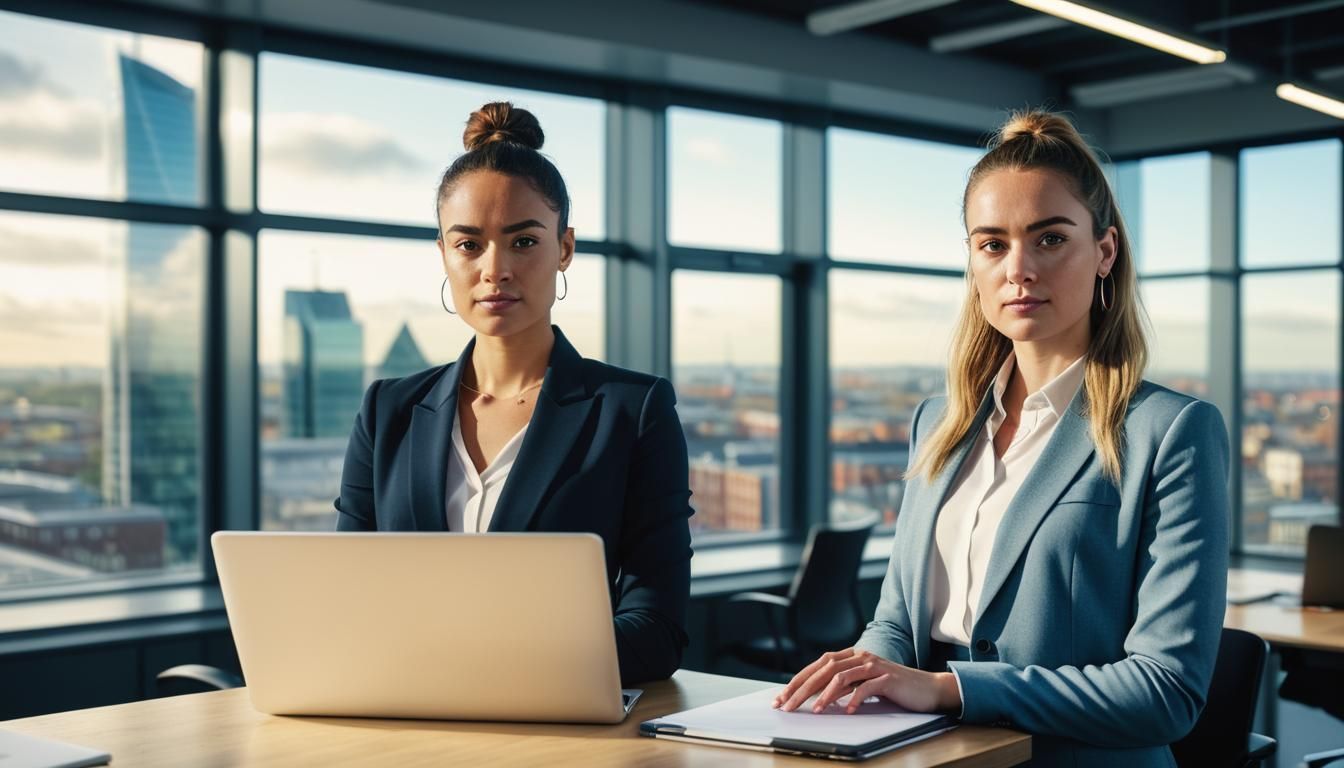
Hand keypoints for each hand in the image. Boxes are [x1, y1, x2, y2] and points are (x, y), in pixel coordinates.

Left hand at [771, 648, 960, 714]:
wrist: (927, 689)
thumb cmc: (893, 688)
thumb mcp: (862, 684)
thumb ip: (843, 685)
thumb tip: (816, 696)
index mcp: (852, 655)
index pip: (817, 666)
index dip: (797, 681)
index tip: (782, 697)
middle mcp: (860, 656)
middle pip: (824, 669)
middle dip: (802, 688)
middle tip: (788, 705)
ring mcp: (874, 665)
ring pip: (841, 676)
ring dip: (825, 694)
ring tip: (815, 710)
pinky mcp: (888, 678)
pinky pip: (866, 688)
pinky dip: (854, 699)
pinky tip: (846, 711)